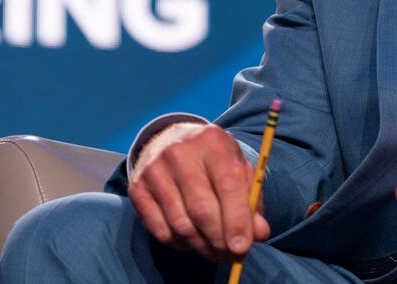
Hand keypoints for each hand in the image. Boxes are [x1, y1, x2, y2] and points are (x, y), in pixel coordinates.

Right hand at [126, 122, 269, 261]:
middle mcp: (180, 153)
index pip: (228, 185)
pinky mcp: (138, 189)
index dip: (237, 220)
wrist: (170, 141)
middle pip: (201, 209)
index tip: (242, 247)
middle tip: (230, 255)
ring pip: (181, 224)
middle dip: (219, 239)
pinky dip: (180, 243)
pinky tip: (191, 240)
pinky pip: (160, 231)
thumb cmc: (212, 160)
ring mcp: (155, 171)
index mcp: (213, 142)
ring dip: (201, 245)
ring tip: (214, 250)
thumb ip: (251, 200)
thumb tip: (259, 233)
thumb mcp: (237, 169)